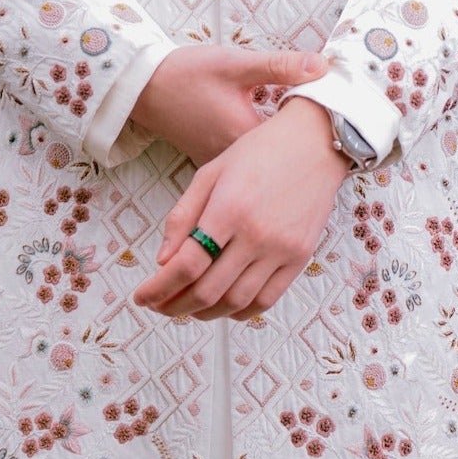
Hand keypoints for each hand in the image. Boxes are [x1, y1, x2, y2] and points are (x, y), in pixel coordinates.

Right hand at [130, 44, 321, 165]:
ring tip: (307, 129)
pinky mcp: (213, 161)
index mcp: (245, 138)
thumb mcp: (235, 64)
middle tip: (328, 123)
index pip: (295, 144)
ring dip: (283, 149)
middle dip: (305, 142)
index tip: (336, 117)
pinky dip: (262, 152)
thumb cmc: (186, 74)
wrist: (142, 88)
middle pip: (282, 160)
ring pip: (264, 164)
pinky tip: (276, 139)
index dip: (317, 131)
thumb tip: (322, 67)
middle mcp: (234, 161)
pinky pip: (246, 164)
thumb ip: (280, 66)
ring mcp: (222, 164)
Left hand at [136, 97, 352, 322]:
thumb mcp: (210, 173)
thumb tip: (163, 260)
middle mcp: (256, 235)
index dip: (158, 288)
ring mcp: (281, 250)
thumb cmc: (259, 153)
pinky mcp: (300, 258)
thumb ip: (183, 217)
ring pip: (235, 302)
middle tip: (160, 306)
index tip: (143, 296)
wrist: (314, 145)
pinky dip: (239, 312)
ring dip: (204, 313)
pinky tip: (223, 307)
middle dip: (175, 306)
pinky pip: (266, 301)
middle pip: (208, 290)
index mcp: (228, 210)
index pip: (187, 264)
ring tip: (188, 307)